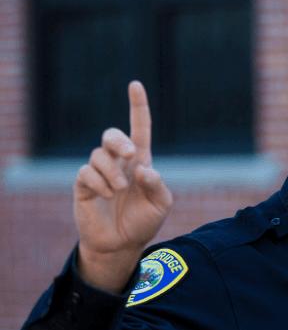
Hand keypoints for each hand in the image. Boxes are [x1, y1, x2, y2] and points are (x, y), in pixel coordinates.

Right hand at [73, 81, 172, 291]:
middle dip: (119, 140)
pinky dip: (98, 182)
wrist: (122, 245)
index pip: (139, 129)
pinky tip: (107, 195)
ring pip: (99, 155)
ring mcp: (99, 173)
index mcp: (140, 162)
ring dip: (112, 171)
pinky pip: (86, 173)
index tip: (135, 85)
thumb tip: (143, 168)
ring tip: (120, 190)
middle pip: (112, 135)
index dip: (138, 107)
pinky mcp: (83, 185)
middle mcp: (119, 163)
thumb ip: (157, 185)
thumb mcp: (161, 205)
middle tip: (131, 154)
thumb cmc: (144, 222)